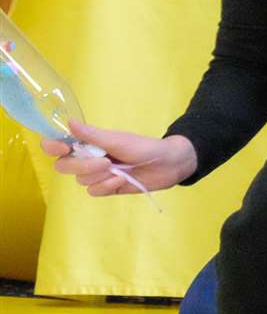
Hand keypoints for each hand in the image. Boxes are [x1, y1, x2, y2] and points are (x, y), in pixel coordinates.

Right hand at [41, 124, 195, 195]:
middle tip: (105, 162)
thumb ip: (92, 135)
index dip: (52, 147)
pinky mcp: (106, 187)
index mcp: (88, 142)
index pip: (57, 144)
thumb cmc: (144, 147)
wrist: (168, 164)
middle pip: (64, 166)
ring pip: (81, 180)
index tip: (63, 149)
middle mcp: (88, 158)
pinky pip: (93, 191)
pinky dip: (107, 186)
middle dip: (82, 166)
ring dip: (99, 176)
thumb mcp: (118, 140)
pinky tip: (122, 180)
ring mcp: (96, 174)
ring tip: (119, 169)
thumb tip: (69, 122)